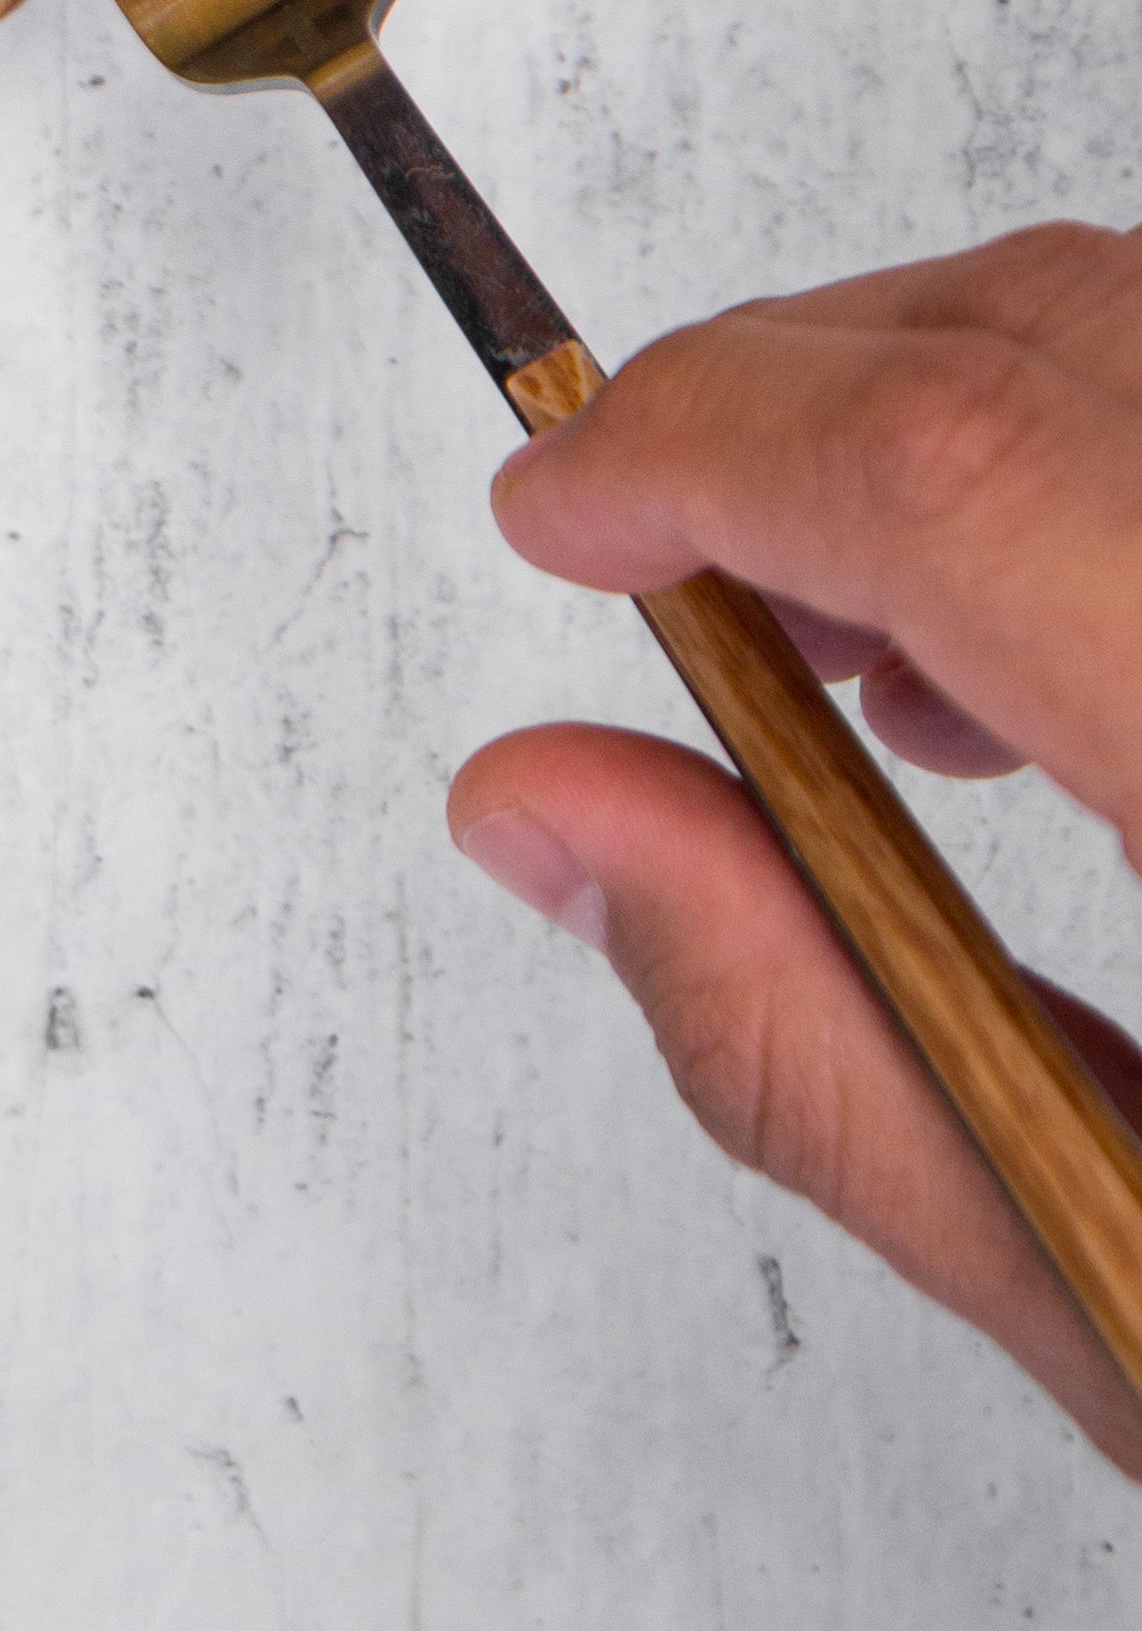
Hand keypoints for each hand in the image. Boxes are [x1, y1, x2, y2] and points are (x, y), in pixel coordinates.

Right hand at [453, 223, 1141, 1468]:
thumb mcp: (1134, 1293)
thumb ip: (817, 1036)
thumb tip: (547, 807)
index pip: (968, 473)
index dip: (711, 445)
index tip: (566, 507)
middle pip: (1071, 337)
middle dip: (806, 390)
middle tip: (657, 539)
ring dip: (967, 413)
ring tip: (866, 637)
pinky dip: (1108, 448)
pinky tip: (1067, 643)